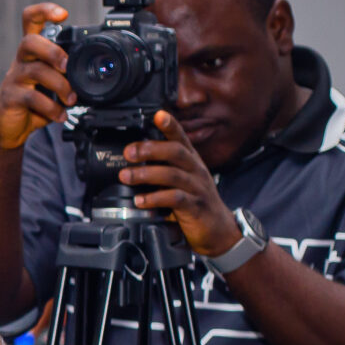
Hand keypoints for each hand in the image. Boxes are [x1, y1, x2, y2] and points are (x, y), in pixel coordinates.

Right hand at [0, 2, 75, 151]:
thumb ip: (68, 73)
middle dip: (53, 51)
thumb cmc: (33, 102)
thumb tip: (96, 70)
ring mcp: (14, 79)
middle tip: (67, 66)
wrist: (7, 129)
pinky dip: (51, 109)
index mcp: (33, 52)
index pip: (31, 20)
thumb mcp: (52, 83)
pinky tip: (60, 115)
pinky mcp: (11, 99)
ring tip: (71, 99)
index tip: (63, 15)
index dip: (44, 11)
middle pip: (30, 42)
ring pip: (35, 71)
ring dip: (59, 85)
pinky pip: (32, 98)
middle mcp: (21, 61)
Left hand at [117, 110, 241, 257]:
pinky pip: (176, 199)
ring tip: (126, 177)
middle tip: (129, 152)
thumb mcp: (180, 181)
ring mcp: (197, 188)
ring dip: (146, 174)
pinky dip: (156, 198)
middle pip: (176, 152)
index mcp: (191, 162)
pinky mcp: (196, 207)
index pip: (182, 138)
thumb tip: (132, 162)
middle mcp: (196, 171)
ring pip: (173, 174)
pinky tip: (141, 201)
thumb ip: (162, 170)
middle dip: (150, 149)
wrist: (218, 230)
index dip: (171, 125)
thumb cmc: (194, 203)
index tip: (158, 114)